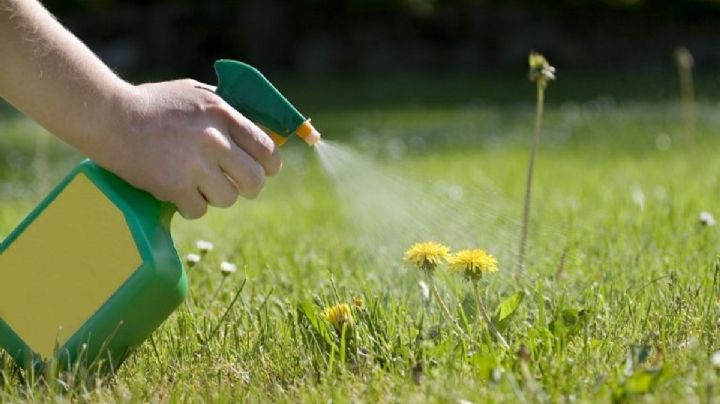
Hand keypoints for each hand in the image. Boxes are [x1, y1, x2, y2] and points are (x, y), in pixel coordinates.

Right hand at [99, 79, 281, 218]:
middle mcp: (214, 139)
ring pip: (228, 198)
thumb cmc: (153, 104)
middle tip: (235, 185)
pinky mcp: (174, 186)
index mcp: (223, 114)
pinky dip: (189, 206)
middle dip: (248, 187)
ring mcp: (195, 164)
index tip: (264, 170)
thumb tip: (258, 133)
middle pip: (255, 180)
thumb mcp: (196, 94)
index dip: (270, 165)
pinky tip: (177, 192)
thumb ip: (227, 111)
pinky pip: (199, 210)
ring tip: (197, 184)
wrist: (108, 116)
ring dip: (215, 196)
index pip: (267, 149)